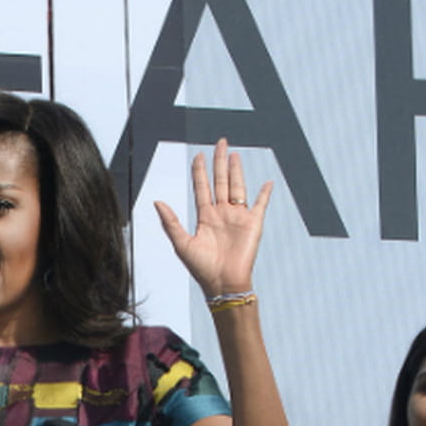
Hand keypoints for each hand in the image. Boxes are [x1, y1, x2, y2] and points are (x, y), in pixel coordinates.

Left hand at [153, 139, 269, 297]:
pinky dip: (265, 193)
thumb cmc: (202, 269)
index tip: (199, 155)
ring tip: (234, 154)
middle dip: (220, 161)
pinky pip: (261, 204)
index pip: (202, 187)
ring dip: (236, 170)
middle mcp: (221, 214)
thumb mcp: (182, 244)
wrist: (223, 283)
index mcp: (205, 217)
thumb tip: (157, 202)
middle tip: (221, 142)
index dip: (200, 171)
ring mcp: (238, 217)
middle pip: (220, 181)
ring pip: (237, 187)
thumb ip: (170, 222)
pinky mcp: (253, 224)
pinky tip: (268, 182)